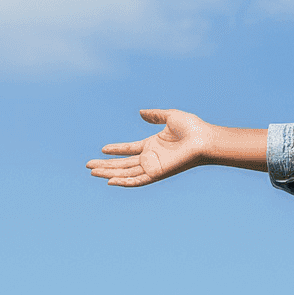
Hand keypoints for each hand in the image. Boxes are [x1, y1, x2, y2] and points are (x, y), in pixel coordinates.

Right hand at [87, 108, 212, 186]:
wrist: (205, 139)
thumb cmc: (193, 128)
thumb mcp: (170, 116)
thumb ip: (155, 115)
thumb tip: (141, 112)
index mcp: (153, 145)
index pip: (129, 149)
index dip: (116, 150)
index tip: (102, 149)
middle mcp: (151, 157)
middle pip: (123, 164)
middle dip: (106, 165)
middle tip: (88, 165)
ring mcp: (153, 166)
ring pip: (126, 173)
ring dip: (109, 173)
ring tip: (92, 172)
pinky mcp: (157, 173)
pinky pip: (137, 180)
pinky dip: (124, 182)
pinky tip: (110, 181)